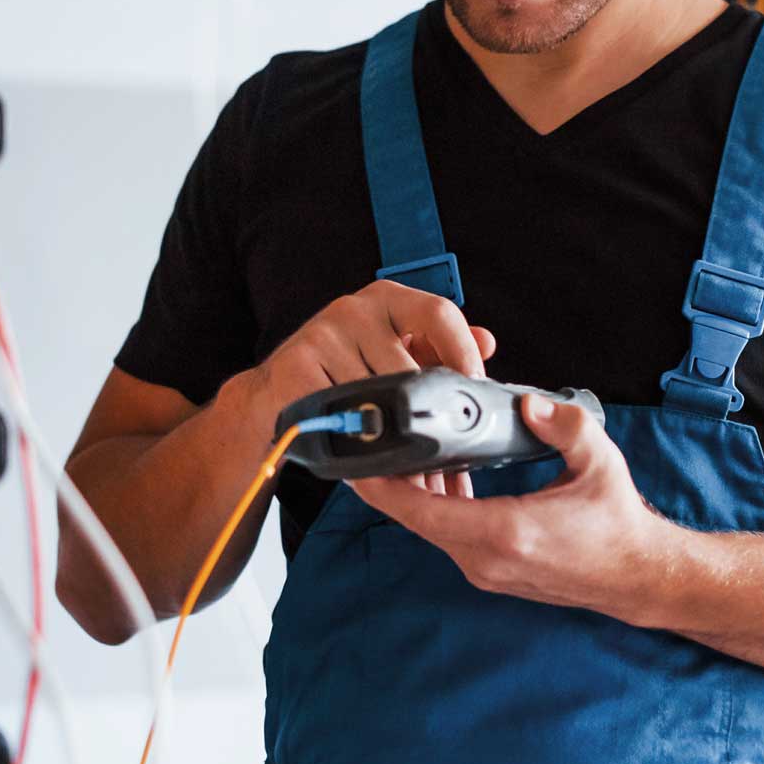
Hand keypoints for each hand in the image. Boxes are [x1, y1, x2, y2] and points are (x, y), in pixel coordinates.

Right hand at [251, 279, 495, 495]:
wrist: (275, 393)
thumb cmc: (346, 373)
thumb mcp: (394, 351)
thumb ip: (439, 346)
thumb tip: (488, 341)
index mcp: (387, 299)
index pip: (439, 313)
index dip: (462, 353)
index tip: (475, 389)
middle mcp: (354, 308)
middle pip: (411, 367)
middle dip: (427, 415)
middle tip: (443, 450)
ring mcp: (322, 335)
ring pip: (379, 398)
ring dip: (396, 438)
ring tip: (408, 464)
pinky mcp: (296, 369)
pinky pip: (343, 416)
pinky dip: (361, 444)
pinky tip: (366, 456)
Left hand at [351, 393, 674, 619]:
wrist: (636, 575)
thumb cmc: (618, 523)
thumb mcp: (599, 462)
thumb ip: (563, 425)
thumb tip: (529, 403)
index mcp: (505, 533)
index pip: (421, 512)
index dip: (381, 487)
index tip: (354, 462)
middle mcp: (486, 559)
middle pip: (415, 518)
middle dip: (390, 480)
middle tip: (373, 439)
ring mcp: (486, 570)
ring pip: (431, 527)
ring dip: (416, 491)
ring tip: (406, 448)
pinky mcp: (491, 571)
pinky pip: (450, 535)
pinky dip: (439, 506)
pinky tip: (445, 471)